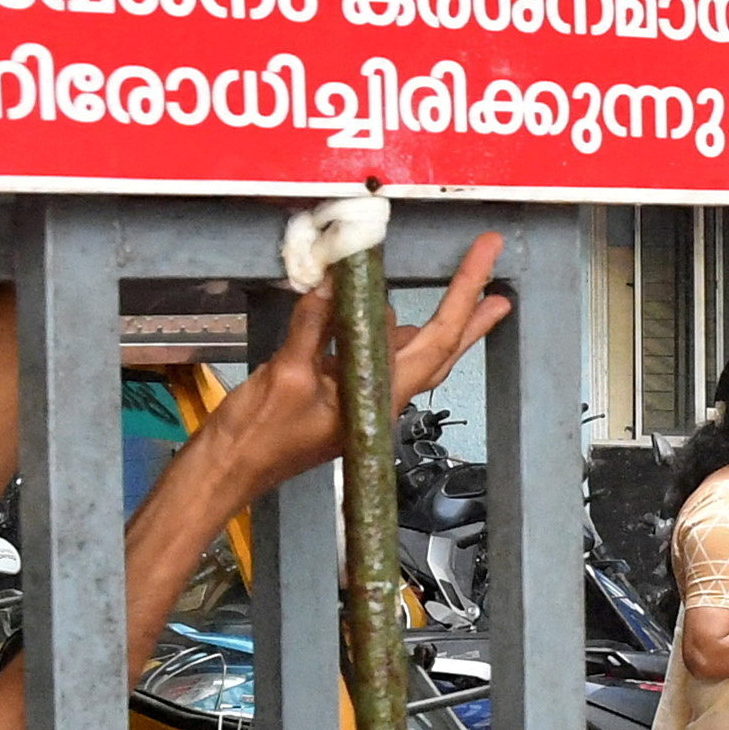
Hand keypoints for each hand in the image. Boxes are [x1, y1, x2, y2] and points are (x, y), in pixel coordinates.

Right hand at [205, 233, 516, 497]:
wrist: (228, 471)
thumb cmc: (257, 439)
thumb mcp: (286, 374)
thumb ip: (315, 327)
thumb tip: (338, 283)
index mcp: (379, 399)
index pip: (435, 340)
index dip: (463, 296)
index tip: (484, 259)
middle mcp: (380, 400)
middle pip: (438, 351)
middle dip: (469, 315)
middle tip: (500, 287)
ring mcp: (362, 399)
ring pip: (409, 353)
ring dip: (435, 323)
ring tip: (463, 293)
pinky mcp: (341, 395)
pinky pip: (375, 355)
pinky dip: (386, 328)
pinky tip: (386, 311)